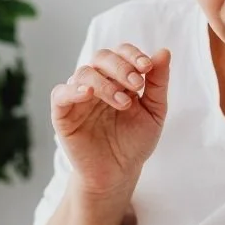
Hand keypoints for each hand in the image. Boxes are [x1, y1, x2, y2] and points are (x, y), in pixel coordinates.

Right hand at [50, 44, 170, 199]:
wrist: (120, 173)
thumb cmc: (136, 140)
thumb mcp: (155, 111)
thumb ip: (158, 82)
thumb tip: (164, 51)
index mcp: (119, 78)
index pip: (121, 52)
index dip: (133, 55)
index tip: (148, 68)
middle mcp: (97, 82)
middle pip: (101, 57)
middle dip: (121, 67)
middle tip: (137, 84)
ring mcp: (79, 97)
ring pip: (84, 73)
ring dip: (105, 83)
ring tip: (124, 103)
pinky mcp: (63, 115)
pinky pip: (60, 94)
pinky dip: (72, 90)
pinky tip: (88, 94)